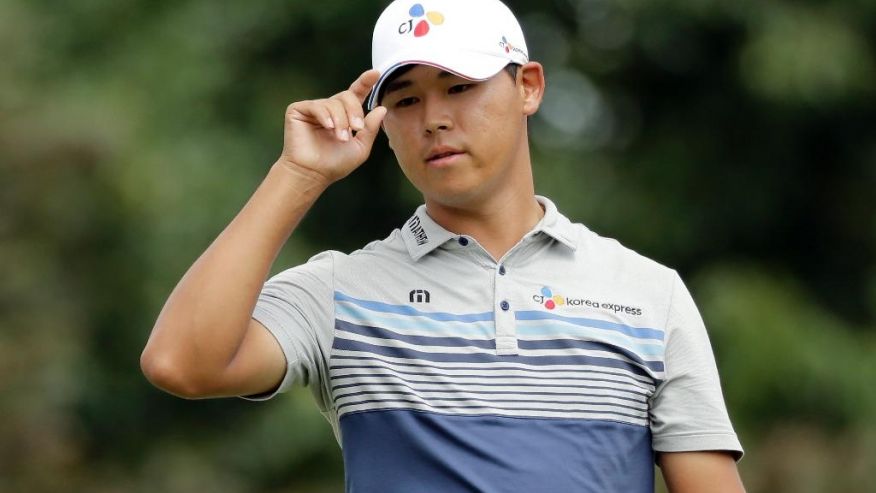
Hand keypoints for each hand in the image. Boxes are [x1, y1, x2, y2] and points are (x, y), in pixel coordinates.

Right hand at [277, 69, 386, 184]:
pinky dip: (325, 116)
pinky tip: (328, 127)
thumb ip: (371, 128)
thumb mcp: (360, 147)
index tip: (376, 73)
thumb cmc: (334, 164)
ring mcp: (314, 109)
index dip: (365, 82)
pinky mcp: (298, 110)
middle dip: (354, 111)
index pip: (356, 94)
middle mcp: (329, 109)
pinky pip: (317, 105)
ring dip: (341, 121)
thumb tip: (381, 108)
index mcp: (344, 115)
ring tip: (340, 138)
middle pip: (347, 96)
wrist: (313, 173)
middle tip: (356, 129)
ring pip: (333, 103)